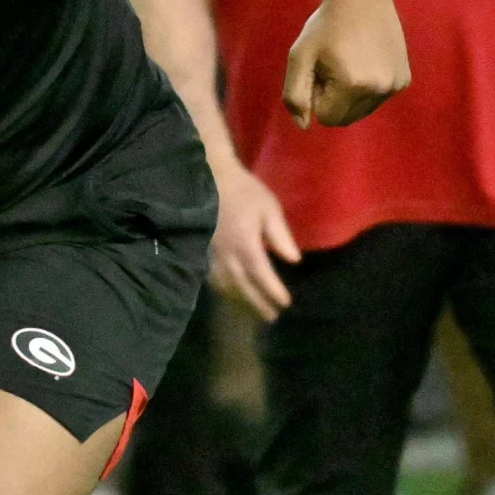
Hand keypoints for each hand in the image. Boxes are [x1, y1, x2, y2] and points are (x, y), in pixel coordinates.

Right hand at [210, 163, 299, 320]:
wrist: (209, 177)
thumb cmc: (243, 191)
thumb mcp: (269, 208)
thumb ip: (281, 235)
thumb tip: (293, 260)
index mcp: (245, 244)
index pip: (262, 275)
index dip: (273, 291)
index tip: (286, 303)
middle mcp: (227, 255)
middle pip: (243, 287)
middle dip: (258, 303)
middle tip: (271, 317)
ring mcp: (211, 254)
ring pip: (226, 286)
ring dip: (240, 301)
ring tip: (253, 311)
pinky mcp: (201, 251)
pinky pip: (212, 278)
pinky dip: (223, 290)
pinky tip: (229, 293)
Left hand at [283, 0, 410, 128]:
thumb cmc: (325, 26)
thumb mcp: (299, 56)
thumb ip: (295, 95)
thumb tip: (304, 126)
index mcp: (353, 86)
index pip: (326, 118)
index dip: (316, 94)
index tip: (320, 68)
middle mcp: (379, 89)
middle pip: (345, 119)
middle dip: (333, 98)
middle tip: (332, 65)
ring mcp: (395, 85)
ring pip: (361, 110)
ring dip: (349, 94)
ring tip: (348, 60)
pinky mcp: (404, 80)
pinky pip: (377, 98)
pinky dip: (367, 87)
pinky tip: (365, 59)